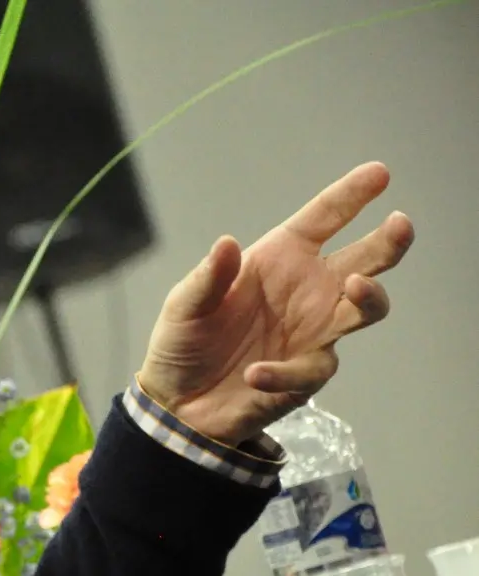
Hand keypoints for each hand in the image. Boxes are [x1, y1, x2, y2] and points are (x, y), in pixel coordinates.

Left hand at [138, 162, 414, 446]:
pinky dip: (285, 371)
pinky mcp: (305, 374)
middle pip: (365, 260)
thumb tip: (226, 244)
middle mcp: (308, 290)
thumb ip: (207, 278)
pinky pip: (311, 369)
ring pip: (363, 310)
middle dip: (388, 242)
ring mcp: (314, 332)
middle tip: (399, 225)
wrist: (176, 402)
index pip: (324, 219)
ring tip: (357, 285)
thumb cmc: (184, 342)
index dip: (351, 195)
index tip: (379, 173)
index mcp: (280, 259)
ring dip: (368, 298)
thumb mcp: (184, 306)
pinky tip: (255, 373)